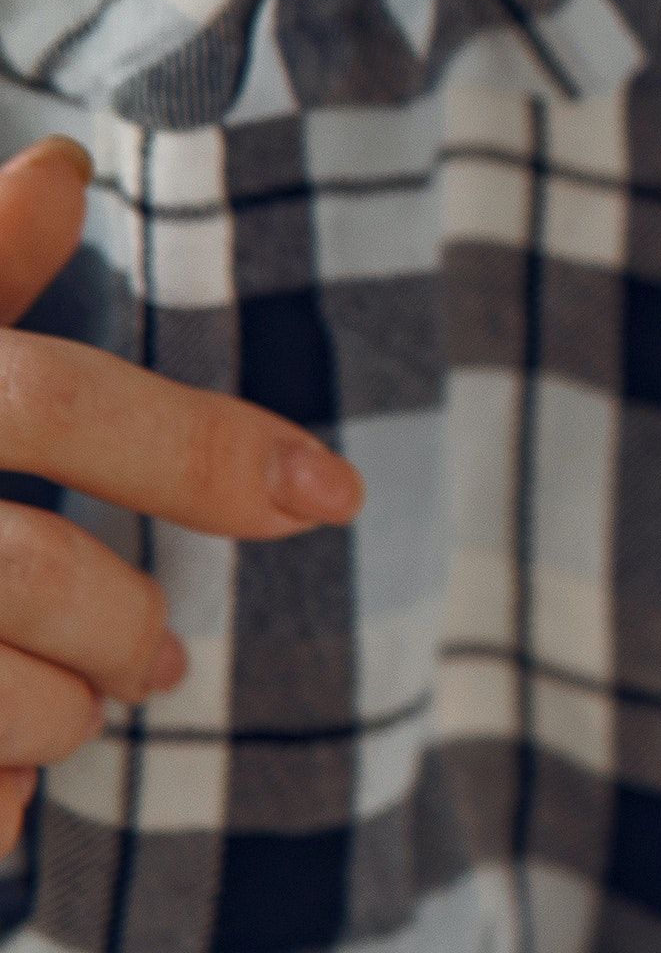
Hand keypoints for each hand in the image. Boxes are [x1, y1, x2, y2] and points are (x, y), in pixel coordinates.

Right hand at [0, 139, 363, 849]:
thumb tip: (61, 164)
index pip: (48, 401)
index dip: (202, 448)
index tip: (336, 492)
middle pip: (34, 575)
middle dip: (123, 629)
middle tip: (158, 656)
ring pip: (4, 698)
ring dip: (60, 718)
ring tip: (67, 708)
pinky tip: (1, 788)